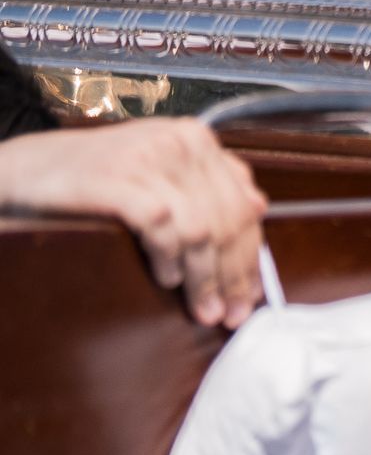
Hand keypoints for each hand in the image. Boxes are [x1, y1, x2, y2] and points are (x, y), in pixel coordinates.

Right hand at [0, 118, 266, 327]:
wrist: (26, 170)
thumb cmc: (95, 178)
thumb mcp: (158, 174)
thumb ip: (206, 186)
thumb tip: (260, 207)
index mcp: (197, 139)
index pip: (244, 207)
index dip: (251, 260)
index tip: (251, 298)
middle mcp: (180, 141)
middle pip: (228, 223)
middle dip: (232, 278)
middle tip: (227, 314)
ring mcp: (150, 157)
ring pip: (202, 231)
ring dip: (204, 279)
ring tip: (199, 306)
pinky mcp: (120, 177)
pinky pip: (164, 227)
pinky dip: (169, 259)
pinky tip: (167, 277)